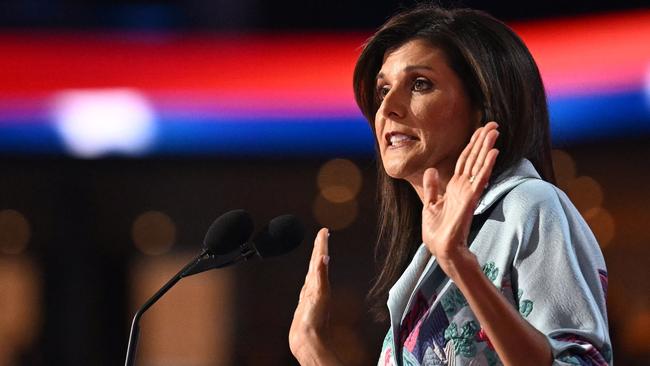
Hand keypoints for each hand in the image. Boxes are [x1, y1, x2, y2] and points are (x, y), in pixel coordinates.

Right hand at [289, 228, 340, 364]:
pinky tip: (310, 276)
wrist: (308, 341)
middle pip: (317, 262)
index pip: (320, 258)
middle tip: (322, 234)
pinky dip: (310, 277)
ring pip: (313, 272)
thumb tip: (325, 257)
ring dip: (315, 259)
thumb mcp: (319, 295)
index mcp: (319, 283)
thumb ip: (321, 276)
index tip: (324, 231)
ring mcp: (310, 294)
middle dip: (319, 247)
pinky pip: (308, 284)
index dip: (321, 244)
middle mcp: (315, 287)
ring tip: (318, 249)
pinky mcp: (306, 303)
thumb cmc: (315, 322)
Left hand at [421, 122, 499, 274]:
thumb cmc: (438, 231)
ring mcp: (468, 193)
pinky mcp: (470, 200)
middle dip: (482, 141)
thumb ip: (431, 187)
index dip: (472, 145)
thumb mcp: (430, 205)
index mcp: (454, 187)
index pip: (465, 161)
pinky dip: (486, 166)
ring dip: (487, 148)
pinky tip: (493, 153)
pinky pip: (480, 180)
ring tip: (495, 132)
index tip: (480, 129)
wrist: (441, 249)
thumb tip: (430, 170)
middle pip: (474, 159)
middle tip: (493, 124)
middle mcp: (463, 187)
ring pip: (479, 165)